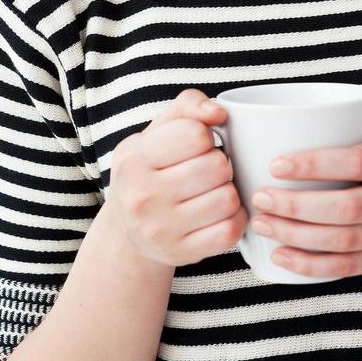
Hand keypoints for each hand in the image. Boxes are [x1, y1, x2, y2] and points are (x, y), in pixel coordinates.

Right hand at [109, 88, 247, 267]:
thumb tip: (218, 113)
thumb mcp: (157, 131)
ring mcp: (160, 230)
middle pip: (217, 166)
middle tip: (208, 170)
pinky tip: (219, 212)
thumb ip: (188, 106)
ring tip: (213, 189)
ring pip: (228, 198)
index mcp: (134, 158)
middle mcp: (142, 196)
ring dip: (228, 190)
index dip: (206, 135)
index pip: (196, 134)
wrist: (127, 231)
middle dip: (220, 163)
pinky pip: (231, 231)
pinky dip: (235, 218)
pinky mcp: (181, 254)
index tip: (198, 144)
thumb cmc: (150, 169)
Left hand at [249, 71, 361, 278]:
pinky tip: (279, 256)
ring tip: (261, 222)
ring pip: (342, 240)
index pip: (357, 162)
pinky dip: (310, 266)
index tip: (275, 163)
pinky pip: (345, 267)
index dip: (315, 164)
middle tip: (258, 196)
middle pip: (346, 207)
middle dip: (297, 205)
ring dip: (296, 235)